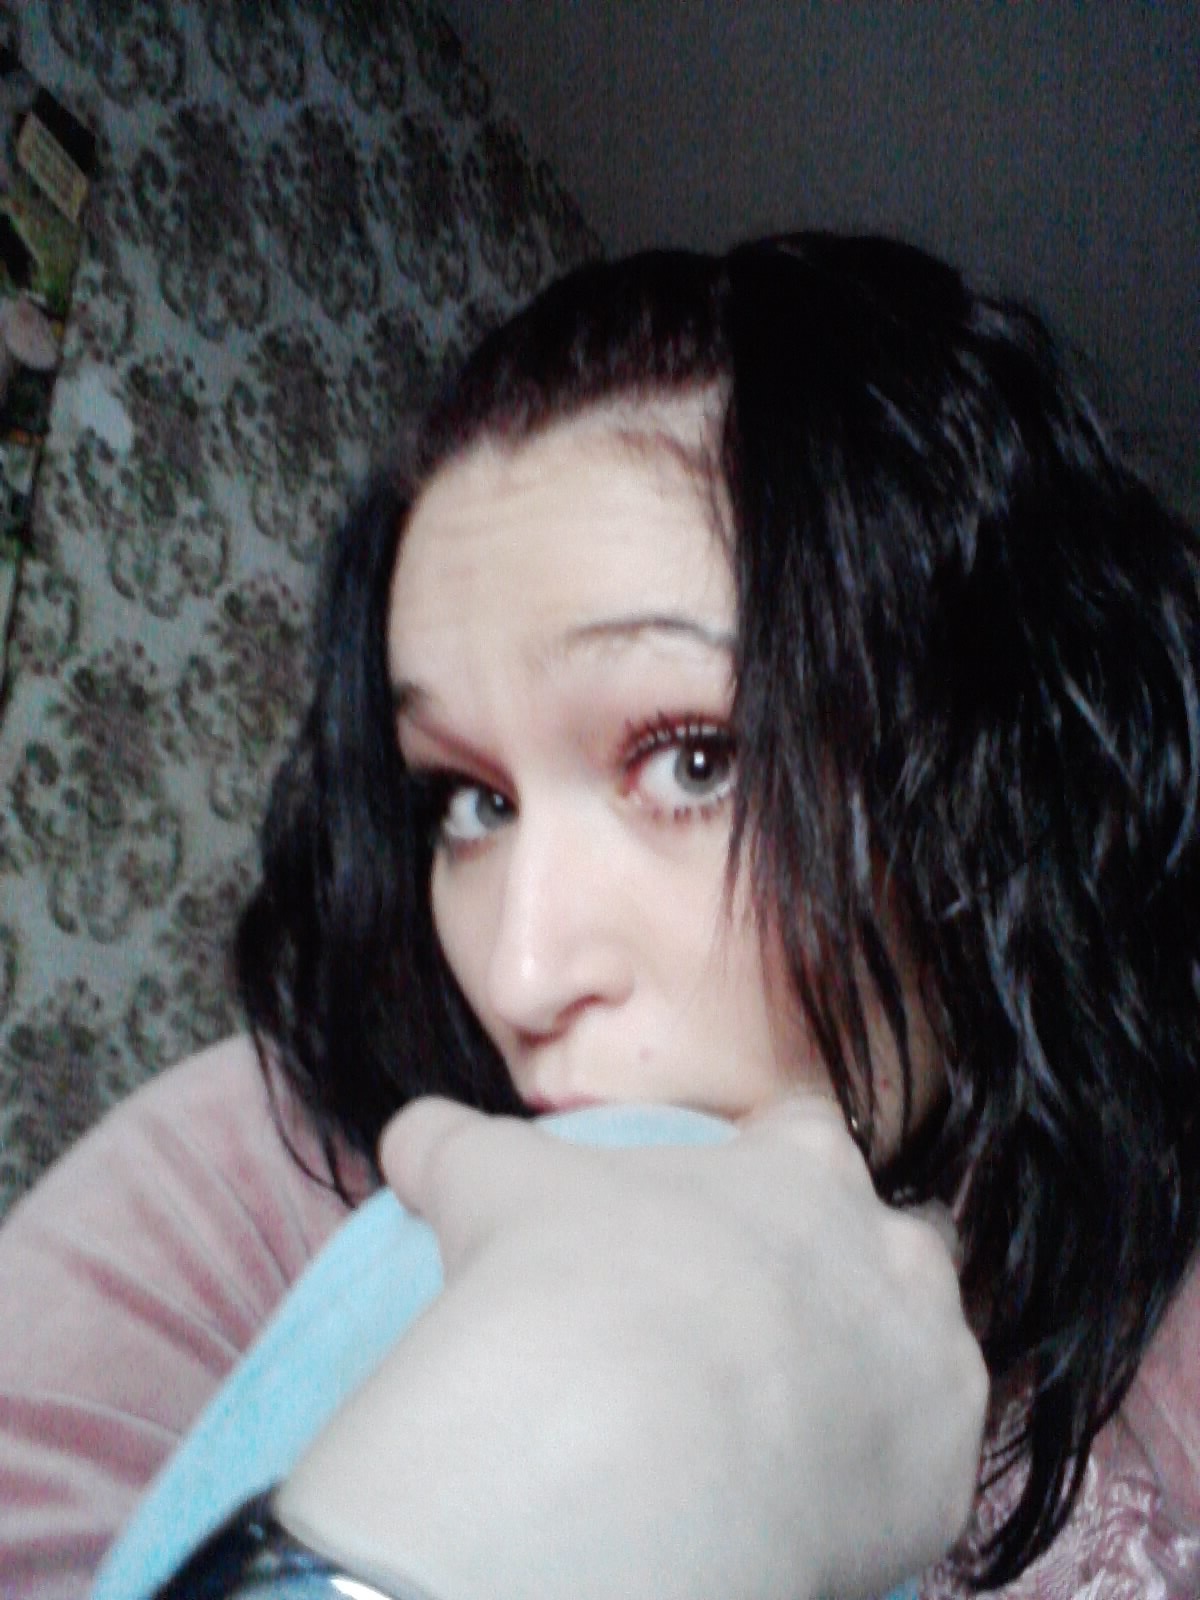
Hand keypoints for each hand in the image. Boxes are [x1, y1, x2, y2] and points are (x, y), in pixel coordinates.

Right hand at [276, 1096, 986, 1599]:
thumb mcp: (488, 1184)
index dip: (768, 1171)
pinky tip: (806, 1505)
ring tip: (794, 1426)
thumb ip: (452, 1141)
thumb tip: (407, 1133)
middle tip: (764, 1329)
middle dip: (848, 1272)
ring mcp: (928, 1359)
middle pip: (895, 1242)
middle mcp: (888, 1248)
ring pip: (928, 1351)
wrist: (617, 1443)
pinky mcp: (943, 1476)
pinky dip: (880, 1486)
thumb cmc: (563, 1282)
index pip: (805, 1136)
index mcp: (796, 1166)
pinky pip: (926, 1471)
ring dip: (880, 1375)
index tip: (723, 1219)